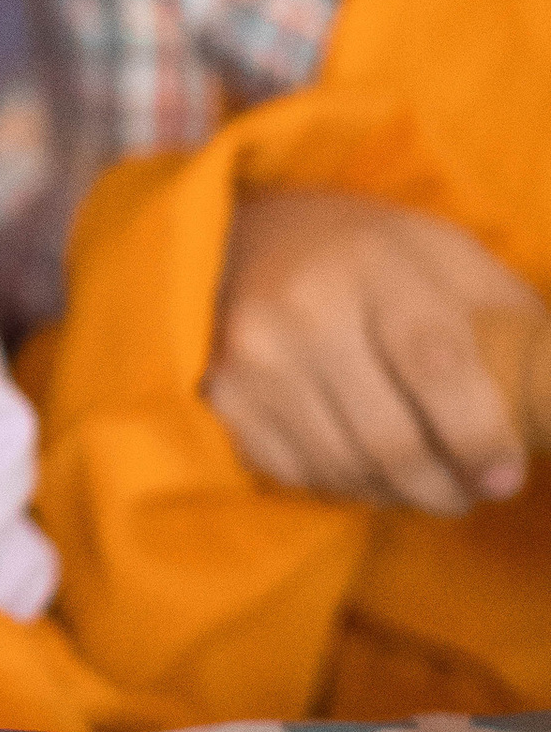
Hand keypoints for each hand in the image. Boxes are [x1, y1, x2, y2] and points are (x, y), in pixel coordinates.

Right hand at [204, 190, 540, 512]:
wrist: (250, 237)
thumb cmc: (374, 255)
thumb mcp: (447, 258)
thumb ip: (506, 320)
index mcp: (377, 264)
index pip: (436, 364)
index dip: (479, 433)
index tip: (504, 475)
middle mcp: (306, 308)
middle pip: (389, 436)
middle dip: (444, 486)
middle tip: (471, 491)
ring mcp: (255, 356)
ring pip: (345, 467)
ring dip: (398, 494)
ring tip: (426, 484)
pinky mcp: (225, 394)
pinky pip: (299, 474)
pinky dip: (345, 485)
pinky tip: (367, 468)